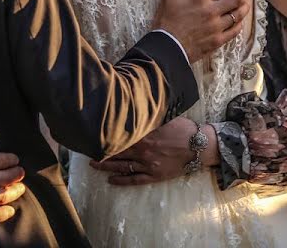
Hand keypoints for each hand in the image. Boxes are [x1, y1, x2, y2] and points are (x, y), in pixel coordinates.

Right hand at [0, 126, 25, 222]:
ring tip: (20, 188)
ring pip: (0, 196)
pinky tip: (10, 211)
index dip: (11, 159)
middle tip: (20, 172)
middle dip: (16, 174)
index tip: (14, 158)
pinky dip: (1, 214)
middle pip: (5, 178)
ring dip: (13, 192)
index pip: (1, 160)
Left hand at [88, 117, 218, 185]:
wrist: (200, 146)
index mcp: (144, 134)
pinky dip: (122, 180)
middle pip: (116, 152)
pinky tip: (111, 180)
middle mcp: (143, 150)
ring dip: (106, 167)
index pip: (119, 136)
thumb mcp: (164, 117)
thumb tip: (133, 105)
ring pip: (122, 167)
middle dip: (101, 152)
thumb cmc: (183, 129)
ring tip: (93, 165)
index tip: (91, 134)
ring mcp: (148, 164)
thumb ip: (147, 116)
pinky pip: (135, 179)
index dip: (105, 136)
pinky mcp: (155, 175)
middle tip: (86, 151)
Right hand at [152, 0, 248, 62]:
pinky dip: (239, 23)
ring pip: (238, 14)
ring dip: (244, 6)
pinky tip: (238, 20)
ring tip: (244, 3)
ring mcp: (217, 27)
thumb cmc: (167, 21)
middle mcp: (212, 11)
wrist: (167, 47)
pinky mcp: (218, 40)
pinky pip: (235, 30)